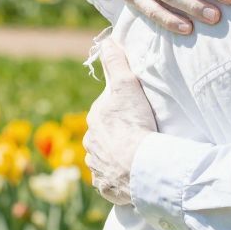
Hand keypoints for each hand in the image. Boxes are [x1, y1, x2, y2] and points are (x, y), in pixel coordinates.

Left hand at [84, 41, 157, 205]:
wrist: (140, 166)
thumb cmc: (134, 123)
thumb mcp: (126, 86)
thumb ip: (116, 63)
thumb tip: (106, 41)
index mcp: (94, 120)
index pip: (105, 111)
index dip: (121, 111)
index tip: (136, 114)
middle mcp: (90, 145)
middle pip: (104, 136)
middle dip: (117, 136)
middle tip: (139, 135)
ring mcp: (97, 168)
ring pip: (106, 159)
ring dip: (117, 158)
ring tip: (137, 158)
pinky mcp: (106, 187)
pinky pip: (111, 181)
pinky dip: (120, 178)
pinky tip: (132, 176)